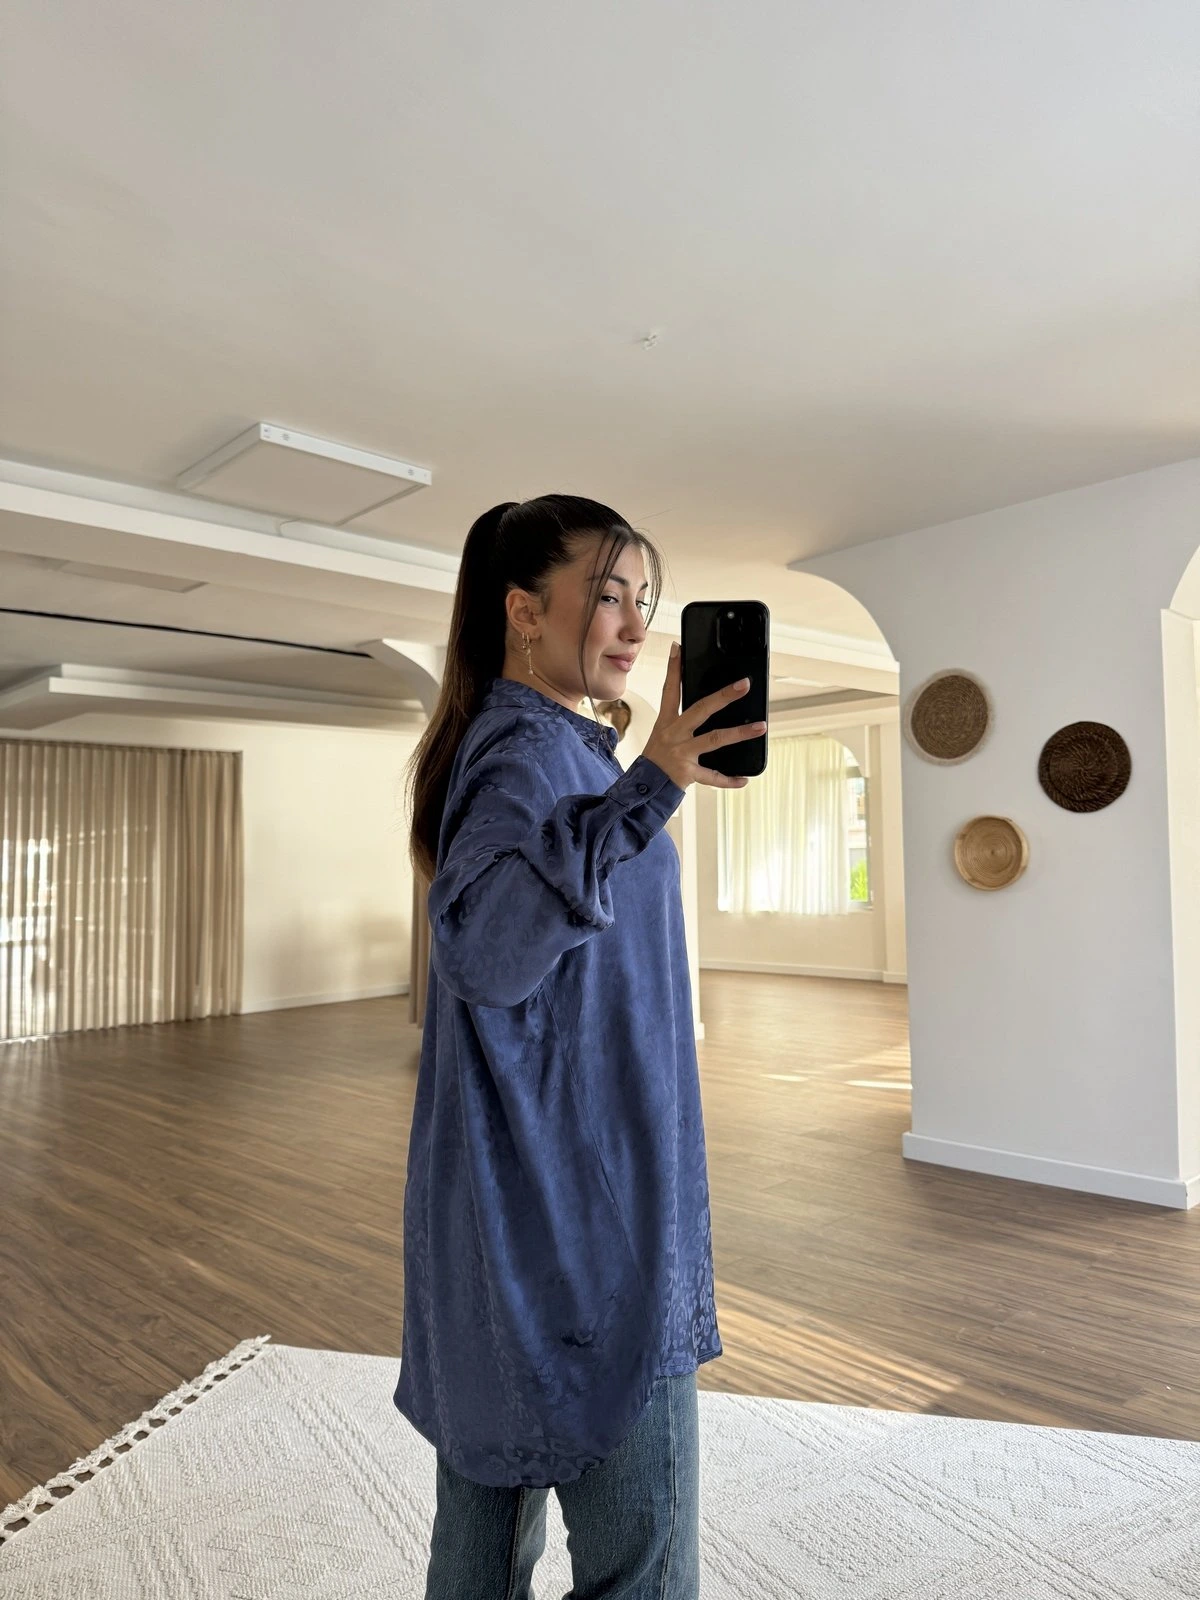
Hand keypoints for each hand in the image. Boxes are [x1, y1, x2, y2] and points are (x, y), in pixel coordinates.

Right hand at [641, 642, 764, 789]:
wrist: (642, 789)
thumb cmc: (656, 760)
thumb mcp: (663, 735)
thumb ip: (681, 722)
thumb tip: (708, 706)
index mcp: (666, 722)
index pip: (670, 690)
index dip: (674, 669)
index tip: (678, 648)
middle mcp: (673, 734)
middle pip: (701, 709)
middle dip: (724, 696)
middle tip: (744, 684)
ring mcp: (681, 753)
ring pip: (714, 739)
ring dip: (739, 732)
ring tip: (761, 727)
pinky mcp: (687, 773)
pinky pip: (712, 776)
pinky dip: (729, 780)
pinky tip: (744, 779)